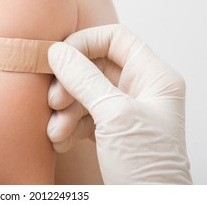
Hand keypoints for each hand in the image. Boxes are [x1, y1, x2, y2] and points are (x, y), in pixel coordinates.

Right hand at [47, 24, 191, 183]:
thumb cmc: (147, 170)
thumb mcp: (116, 118)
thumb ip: (84, 79)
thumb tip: (57, 51)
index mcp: (153, 78)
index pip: (116, 39)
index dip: (85, 43)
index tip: (60, 58)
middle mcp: (138, 90)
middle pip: (93, 67)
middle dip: (69, 84)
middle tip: (54, 100)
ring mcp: (122, 111)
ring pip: (83, 93)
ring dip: (64, 110)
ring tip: (56, 130)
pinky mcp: (108, 131)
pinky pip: (80, 116)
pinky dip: (67, 126)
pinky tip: (61, 140)